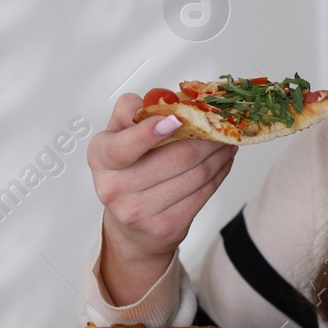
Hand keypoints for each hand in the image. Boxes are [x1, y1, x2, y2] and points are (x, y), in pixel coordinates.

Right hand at [87, 91, 236, 304]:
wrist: (131, 226)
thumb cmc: (127, 173)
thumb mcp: (118, 137)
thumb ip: (131, 112)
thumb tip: (155, 101)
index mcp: (102, 158)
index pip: (123, 146)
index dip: (150, 131)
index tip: (176, 118)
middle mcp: (115, 187)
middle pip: (176, 157)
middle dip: (207, 138)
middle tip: (220, 125)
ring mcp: (140, 211)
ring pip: (196, 175)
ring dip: (218, 154)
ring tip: (225, 142)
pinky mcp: (166, 226)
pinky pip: (203, 194)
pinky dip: (219, 174)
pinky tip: (222, 163)